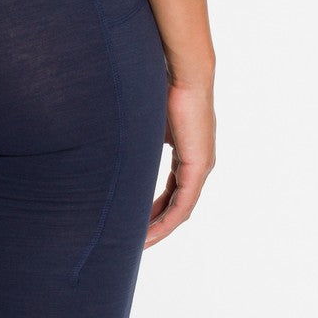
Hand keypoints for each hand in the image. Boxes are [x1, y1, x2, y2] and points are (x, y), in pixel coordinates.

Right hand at [144, 77, 215, 247]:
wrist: (186, 73)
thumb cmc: (164, 85)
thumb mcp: (149, 119)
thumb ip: (141, 135)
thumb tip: (115, 140)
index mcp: (188, 151)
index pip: (173, 188)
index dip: (155, 206)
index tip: (137, 218)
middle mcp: (199, 162)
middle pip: (177, 203)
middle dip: (156, 222)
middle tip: (136, 239)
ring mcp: (201, 166)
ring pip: (180, 208)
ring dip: (160, 227)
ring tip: (140, 243)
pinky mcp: (199, 167)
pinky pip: (183, 204)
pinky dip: (166, 220)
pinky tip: (151, 231)